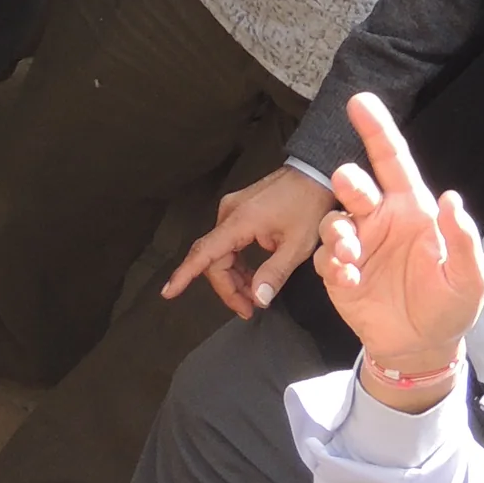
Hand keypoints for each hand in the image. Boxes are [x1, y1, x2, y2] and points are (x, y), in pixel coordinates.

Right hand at [163, 161, 331, 315]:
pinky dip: (237, 263)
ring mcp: (233, 209)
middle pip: (214, 259)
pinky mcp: (240, 210)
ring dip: (233, 277)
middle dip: (228, 288)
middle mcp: (230, 213)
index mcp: (240, 220)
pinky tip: (252, 276)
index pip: (204, 252)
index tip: (168, 292)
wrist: (315, 172)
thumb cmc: (309, 204)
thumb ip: (275, 273)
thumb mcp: (298, 244)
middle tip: (249, 309)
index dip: (184, 274)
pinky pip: (229, 242)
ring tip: (254, 296)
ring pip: (221, 253)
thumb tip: (258, 298)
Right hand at [316, 91, 483, 375]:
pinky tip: (350, 281)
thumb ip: (463, 240)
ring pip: (332, 220)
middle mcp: (381, 220)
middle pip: (355, 185)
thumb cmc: (450, 304)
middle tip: (348, 187)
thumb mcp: (469, 277)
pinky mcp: (339, 273)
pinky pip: (324, 259)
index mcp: (413, 209)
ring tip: (350, 256)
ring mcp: (358, 245)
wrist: (422, 347)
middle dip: (347, 180)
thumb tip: (453, 198)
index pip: (393, 161)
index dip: (377, 130)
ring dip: (336, 233)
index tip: (359, 101)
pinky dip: (332, 267)